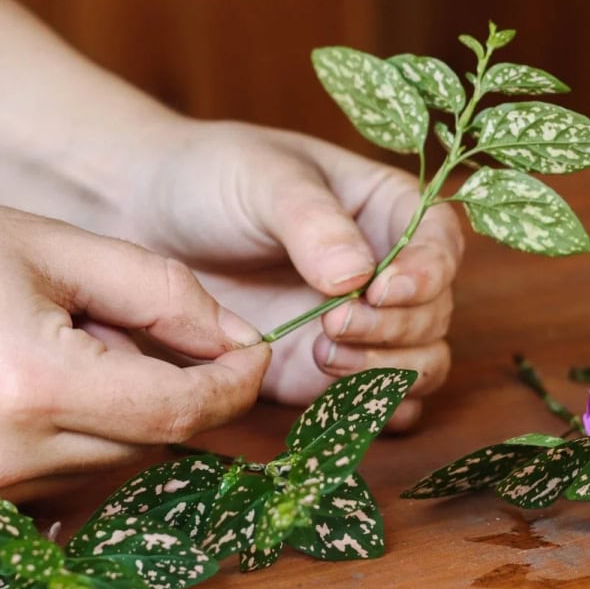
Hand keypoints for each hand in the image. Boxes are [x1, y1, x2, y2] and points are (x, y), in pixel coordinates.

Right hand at [0, 189, 269, 515]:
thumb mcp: (53, 244)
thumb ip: (162, 294)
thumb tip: (241, 340)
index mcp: (30, 385)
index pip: (181, 412)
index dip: (235, 384)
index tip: (254, 352)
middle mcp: (1, 460)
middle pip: (150, 442)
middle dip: (166, 385)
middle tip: (116, 325)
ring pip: (108, 466)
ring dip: (115, 414)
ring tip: (56, 349)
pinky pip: (57, 487)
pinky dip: (73, 443)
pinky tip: (35, 391)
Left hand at [112, 120, 463, 428]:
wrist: (147, 221)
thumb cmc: (213, 178)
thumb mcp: (265, 180)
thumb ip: (313, 223)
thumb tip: (359, 275)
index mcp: (387, 209)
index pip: (442, 242)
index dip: (428, 272)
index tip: (382, 289)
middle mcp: (388, 271)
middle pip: (435, 313)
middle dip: (394, 328)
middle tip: (332, 324)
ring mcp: (362, 327)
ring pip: (421, 365)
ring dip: (386, 372)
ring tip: (323, 355)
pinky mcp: (327, 372)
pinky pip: (377, 404)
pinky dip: (369, 410)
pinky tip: (329, 394)